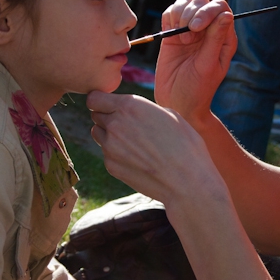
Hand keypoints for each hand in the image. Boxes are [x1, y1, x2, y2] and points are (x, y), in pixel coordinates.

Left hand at [87, 91, 224, 203]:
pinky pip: (106, 153)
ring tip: (132, 141)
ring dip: (109, 134)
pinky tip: (137, 158)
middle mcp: (115, 124)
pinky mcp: (111, 166)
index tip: (111, 105)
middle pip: (96, 115)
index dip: (102, 101)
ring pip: (98, 134)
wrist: (186, 181)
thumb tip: (135, 111)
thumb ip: (144, 108)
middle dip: (107, 117)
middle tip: (128, 125)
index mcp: (129, 106)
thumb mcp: (169, 114)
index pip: (94, 98)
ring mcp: (110, 147)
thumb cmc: (185, 144)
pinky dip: (116, 153)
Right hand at [153, 0, 236, 123]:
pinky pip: (170, 12)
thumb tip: (226, 14)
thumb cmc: (196, 90)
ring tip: (180, 40)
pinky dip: (169, 17)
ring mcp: (189, 30)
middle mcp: (208, 30)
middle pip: (203, 2)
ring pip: (186, 2)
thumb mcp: (207, 65)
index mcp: (223, 37)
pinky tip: (169, 34)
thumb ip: (215, 39)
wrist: (175, 103)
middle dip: (192, 14)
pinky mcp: (172, 33)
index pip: (221, 8)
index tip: (196, 27)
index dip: (208, 11)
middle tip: (187, 40)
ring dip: (180, 15)